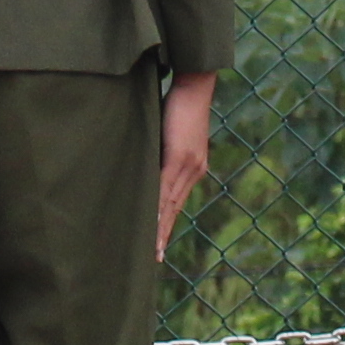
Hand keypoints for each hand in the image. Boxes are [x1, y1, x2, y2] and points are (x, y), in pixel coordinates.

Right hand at [156, 71, 216, 255]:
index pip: (177, 202)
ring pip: (170, 203)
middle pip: (175, 209)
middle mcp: (194, 170)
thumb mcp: (172, 132)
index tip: (160, 244)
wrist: (195, 85)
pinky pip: (164, 187)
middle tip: (156, 259)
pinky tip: (150, 220)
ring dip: (160, 227)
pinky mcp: (179, 157)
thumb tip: (150, 160)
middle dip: (163, 233)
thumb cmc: (181, 103)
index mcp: (194, 167)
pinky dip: (156, 206)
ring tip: (153, 249)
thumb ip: (164, 149)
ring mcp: (188, 166)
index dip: (167, 223)